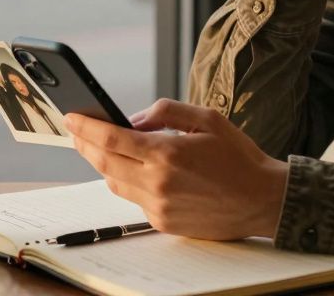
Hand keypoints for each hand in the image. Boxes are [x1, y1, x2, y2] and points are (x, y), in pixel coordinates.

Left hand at [66, 99, 289, 240]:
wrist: (263, 200)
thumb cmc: (238, 156)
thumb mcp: (207, 119)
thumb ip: (166, 112)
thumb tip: (132, 120)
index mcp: (168, 152)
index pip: (111, 138)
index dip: (86, 127)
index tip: (70, 117)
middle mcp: (158, 182)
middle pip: (104, 162)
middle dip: (85, 144)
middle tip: (76, 131)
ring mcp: (158, 206)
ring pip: (114, 183)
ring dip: (105, 164)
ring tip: (103, 147)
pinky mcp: (162, 223)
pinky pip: (133, 199)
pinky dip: (128, 182)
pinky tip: (137, 170)